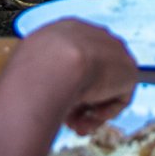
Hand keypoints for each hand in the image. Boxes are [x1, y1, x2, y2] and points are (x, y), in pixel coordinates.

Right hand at [20, 19, 137, 134]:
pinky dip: (103, 113)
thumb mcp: (26, 66)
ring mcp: (113, 52)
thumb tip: (28, 89)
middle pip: (90, 73)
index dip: (64, 84)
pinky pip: (117, 98)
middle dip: (78, 99)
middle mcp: (93, 35)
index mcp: (67, 29)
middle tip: (66, 120)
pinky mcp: (128, 70)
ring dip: (89, 111)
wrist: (55, 65)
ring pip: (102, 88)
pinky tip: (91, 117)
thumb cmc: (33, 66)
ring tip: (76, 126)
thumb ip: (38, 74)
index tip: (53, 101)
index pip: (73, 58)